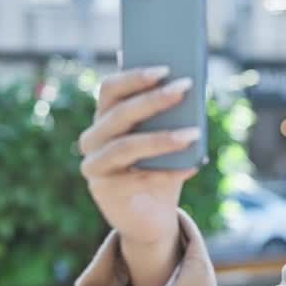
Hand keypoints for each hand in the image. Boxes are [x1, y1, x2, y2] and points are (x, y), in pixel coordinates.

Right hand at [77, 60, 201, 246]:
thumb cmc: (161, 168)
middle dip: (153, 100)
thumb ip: (167, 112)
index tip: (165, 69)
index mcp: (104, 118)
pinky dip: (168, 172)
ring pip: (126, 146)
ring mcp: (94, 166)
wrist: (151, 216)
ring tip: (193, 134)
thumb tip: (182, 79)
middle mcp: (92, 139)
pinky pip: (136, 178)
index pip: (110, 89)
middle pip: (119, 114)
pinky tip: (192, 166)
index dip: (134, 77)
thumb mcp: (165, 137)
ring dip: (162, 138)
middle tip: (183, 89)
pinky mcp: (104, 191)